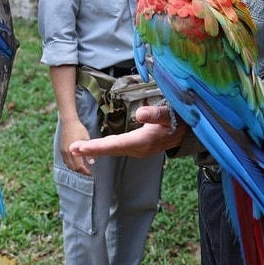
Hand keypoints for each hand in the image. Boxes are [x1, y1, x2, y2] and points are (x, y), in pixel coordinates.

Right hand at [59, 117, 92, 174]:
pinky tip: (76, 162)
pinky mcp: (61, 149)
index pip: (79, 166)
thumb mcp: (86, 139)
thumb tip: (92, 162)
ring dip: (75, 168)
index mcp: (73, 151)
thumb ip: (88, 152)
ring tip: (83, 168)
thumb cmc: (79, 129)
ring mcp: (63, 151)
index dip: (85, 171)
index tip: (90, 173)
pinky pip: (65, 161)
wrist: (69, 122)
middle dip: (81, 171)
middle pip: (73, 168)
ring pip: (68, 165)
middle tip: (87, 171)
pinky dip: (70, 164)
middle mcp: (67, 153)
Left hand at [69, 105, 185, 161]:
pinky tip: (97, 147)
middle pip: (112, 150)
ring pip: (114, 150)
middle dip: (91, 149)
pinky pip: (119, 148)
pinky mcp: (140, 147)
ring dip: (96, 149)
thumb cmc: (181, 120)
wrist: (191, 132)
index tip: (80, 147)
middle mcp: (140, 149)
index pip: (116, 145)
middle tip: (72, 148)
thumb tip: (141, 114)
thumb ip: (156, 114)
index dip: (97, 146)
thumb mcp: (171, 115)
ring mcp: (139, 150)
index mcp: (144, 141)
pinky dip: (106, 148)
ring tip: (79, 147)